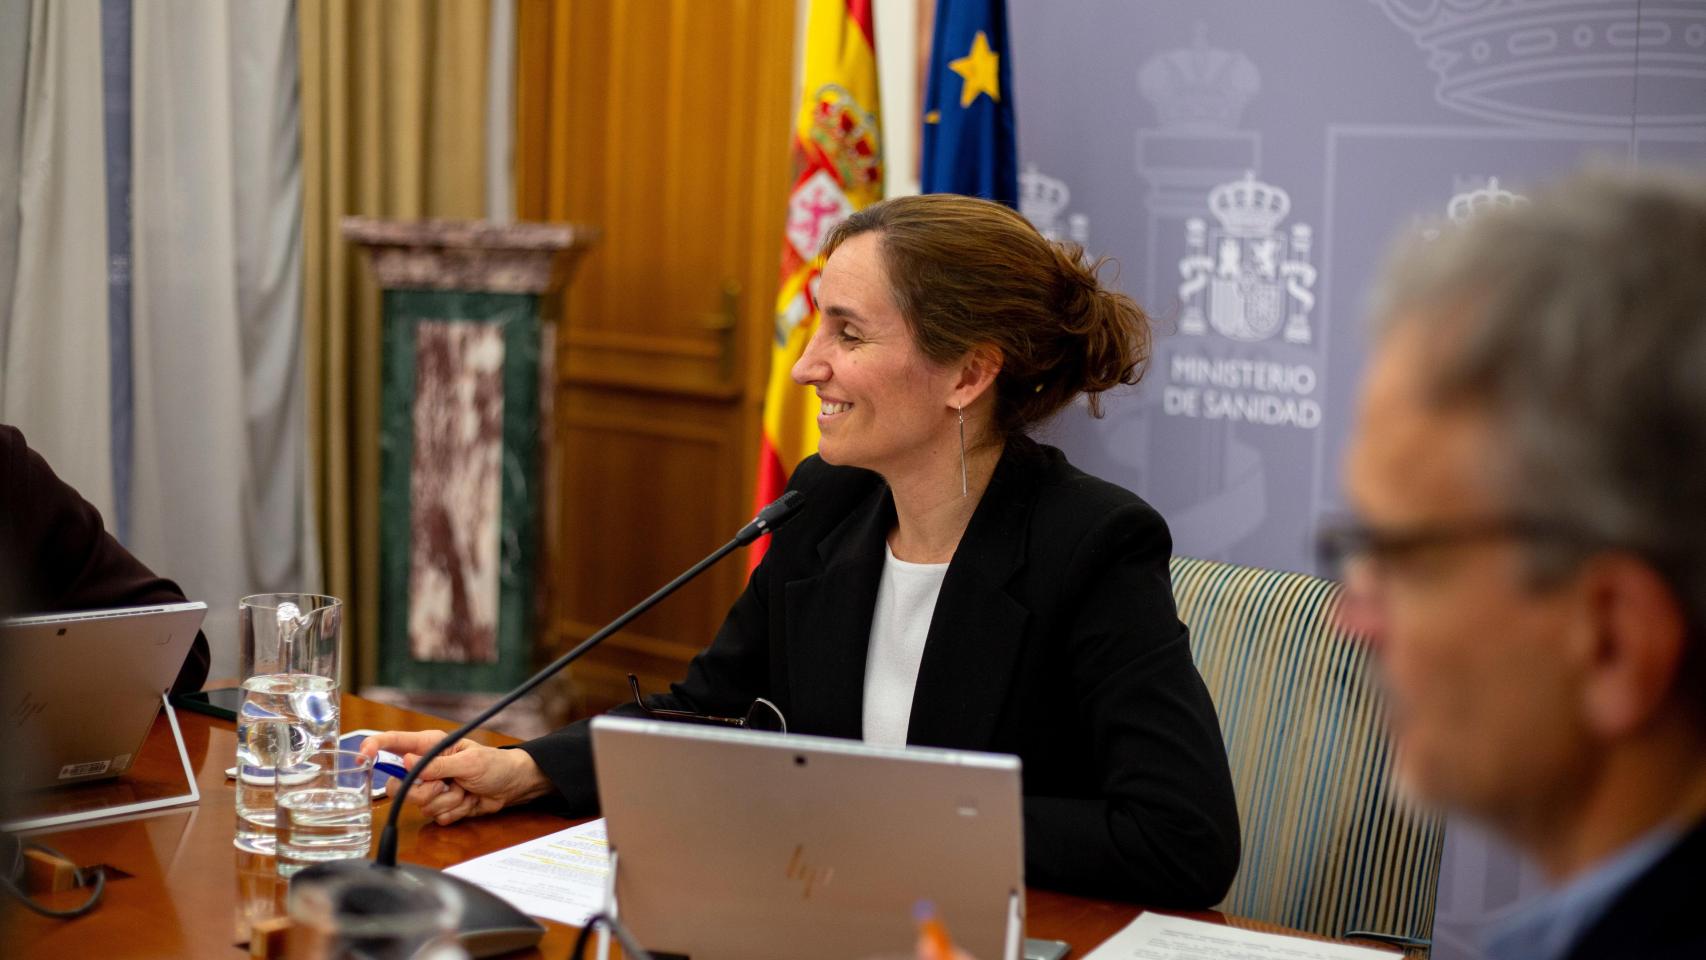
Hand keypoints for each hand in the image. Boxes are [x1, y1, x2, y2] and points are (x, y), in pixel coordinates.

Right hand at [358, 730, 550, 825]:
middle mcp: (426, 767)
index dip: (374, 748)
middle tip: (445, 785)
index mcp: (430, 747)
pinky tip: (467, 801)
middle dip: (424, 791)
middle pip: (400, 785)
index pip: (394, 743)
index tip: (362, 756)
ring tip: (464, 790)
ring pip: (419, 804)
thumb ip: (437, 765)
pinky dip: (454, 811)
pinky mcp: (441, 805)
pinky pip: (435, 816)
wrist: (512, 787)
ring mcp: (432, 788)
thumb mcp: (468, 762)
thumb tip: (407, 762)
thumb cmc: (494, 765)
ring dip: (446, 801)